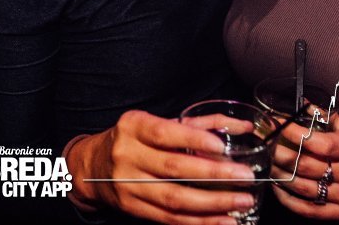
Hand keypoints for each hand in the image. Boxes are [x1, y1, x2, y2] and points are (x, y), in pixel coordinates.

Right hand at [66, 110, 257, 224]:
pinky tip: (223, 220)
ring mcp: (128, 185)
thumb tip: (243, 126)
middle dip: (214, 174)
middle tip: (246, 177)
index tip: (223, 147)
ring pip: (174, 198)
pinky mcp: (133, 208)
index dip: (195, 140)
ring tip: (242, 201)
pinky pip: (170, 218)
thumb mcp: (157, 124)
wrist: (92, 166)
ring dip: (212, 203)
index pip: (166, 134)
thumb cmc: (134, 140)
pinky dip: (200, 222)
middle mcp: (128, 155)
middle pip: (174, 168)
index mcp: (133, 127)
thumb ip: (199, 124)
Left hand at [271, 113, 338, 222]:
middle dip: (282, 152)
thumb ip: (336, 120)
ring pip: (305, 187)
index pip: (323, 142)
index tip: (280, 123)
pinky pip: (311, 211)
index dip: (297, 133)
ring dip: (281, 174)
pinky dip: (291, 202)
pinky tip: (278, 190)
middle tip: (267, 141)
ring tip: (267, 161)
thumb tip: (308, 106)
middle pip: (308, 165)